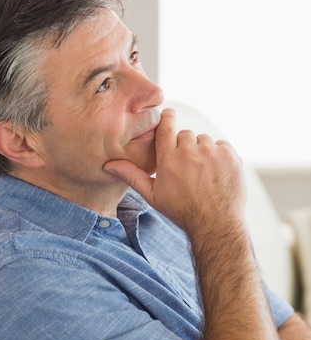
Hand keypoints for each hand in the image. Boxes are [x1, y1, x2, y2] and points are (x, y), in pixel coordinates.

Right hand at [105, 108, 244, 236]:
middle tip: (187, 168)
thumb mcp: (153, 196)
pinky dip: (219, 156)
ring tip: (202, 173)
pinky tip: (215, 174)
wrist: (215, 224)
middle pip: (186, 135)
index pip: (166, 126)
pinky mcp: (230, 156)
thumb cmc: (182, 211)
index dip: (167, 118)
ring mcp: (212, 153)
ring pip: (204, 140)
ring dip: (203, 151)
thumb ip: (132, 176)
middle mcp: (190, 152)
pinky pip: (221, 146)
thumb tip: (109, 165)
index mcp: (168, 160)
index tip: (168, 115)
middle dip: (185, 147)